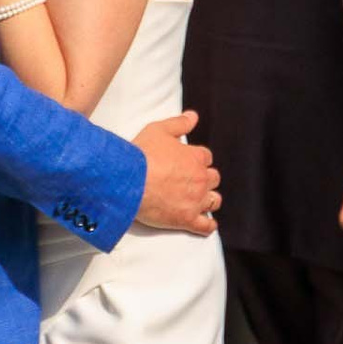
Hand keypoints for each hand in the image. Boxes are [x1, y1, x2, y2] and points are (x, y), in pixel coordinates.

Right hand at [134, 111, 219, 236]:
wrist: (128, 181)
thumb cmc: (142, 155)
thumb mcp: (159, 130)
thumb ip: (179, 123)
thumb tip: (193, 117)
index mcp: (196, 157)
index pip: (206, 157)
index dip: (198, 159)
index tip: (189, 163)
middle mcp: (200, 178)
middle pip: (213, 178)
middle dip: (205, 178)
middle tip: (193, 181)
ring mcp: (195, 200)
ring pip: (214, 201)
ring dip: (209, 200)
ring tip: (202, 201)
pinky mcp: (187, 219)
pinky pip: (205, 226)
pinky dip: (208, 226)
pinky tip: (208, 225)